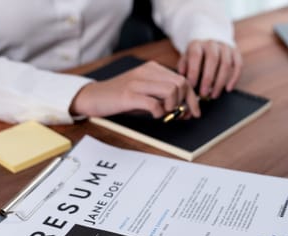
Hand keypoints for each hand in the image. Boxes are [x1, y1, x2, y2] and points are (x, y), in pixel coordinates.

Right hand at [70, 61, 199, 119]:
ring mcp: (138, 82)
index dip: (192, 98)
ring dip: (172, 106)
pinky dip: (158, 112)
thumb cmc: (121, 98)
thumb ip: (164, 97)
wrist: (94, 97)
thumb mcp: (146, 93)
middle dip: (185, 103)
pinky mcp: (129, 95)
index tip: (193, 112)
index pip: (183, 79)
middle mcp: (147, 71)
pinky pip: (154, 104)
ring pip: (171, 91)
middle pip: (181, 84)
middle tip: (178, 115)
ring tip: (163, 113)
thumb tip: (186, 110)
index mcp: (153, 69)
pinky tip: (153, 115)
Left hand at [177, 40, 241, 98]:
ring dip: (220, 82)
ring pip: (226, 64)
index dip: (194, 71)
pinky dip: (234, 78)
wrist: (209, 41)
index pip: (196, 55)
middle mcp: (212, 43)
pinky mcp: (235, 52)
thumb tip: (184, 80)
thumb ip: (184, 68)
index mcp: (197, 44)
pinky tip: (228, 89)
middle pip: (213, 59)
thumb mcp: (186, 58)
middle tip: (203, 94)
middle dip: (208, 79)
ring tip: (214, 95)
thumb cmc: (195, 56)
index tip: (192, 85)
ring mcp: (225, 47)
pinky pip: (238, 65)